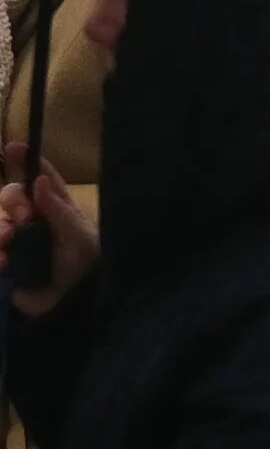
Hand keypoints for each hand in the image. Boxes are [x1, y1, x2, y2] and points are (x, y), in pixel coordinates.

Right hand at [0, 146, 96, 317]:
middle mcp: (31, 217)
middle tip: (24, 216)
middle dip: (13, 200)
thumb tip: (40, 181)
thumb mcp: (77, 235)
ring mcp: (14, 238)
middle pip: (10, 195)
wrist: (71, 300)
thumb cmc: (82, 262)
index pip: (39, 176)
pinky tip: (3, 262)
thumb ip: (58, 210)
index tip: (13, 148)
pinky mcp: (3, 260)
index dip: (25, 159)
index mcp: (54, 205)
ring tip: (8, 240)